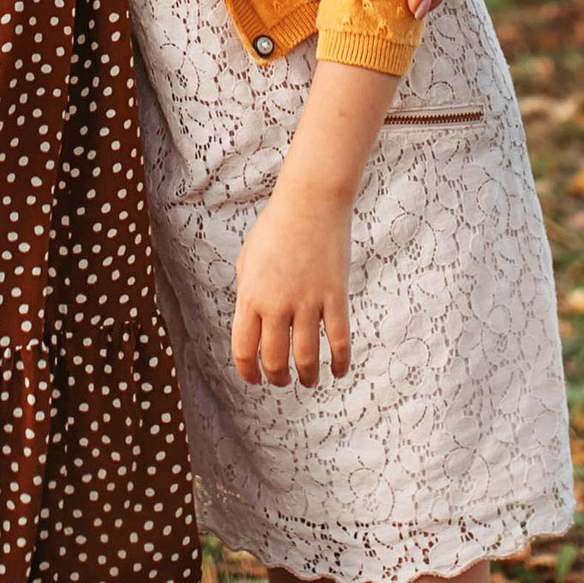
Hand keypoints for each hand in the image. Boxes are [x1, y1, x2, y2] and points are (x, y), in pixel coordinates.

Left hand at [231, 183, 353, 386]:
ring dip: (307, 376)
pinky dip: (339, 362)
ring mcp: (308, 301)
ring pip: (306, 357)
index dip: (248, 372)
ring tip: (308, 381)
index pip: (244, 349)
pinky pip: (339, 340)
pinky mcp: (335, 296)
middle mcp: (277, 303)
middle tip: (282, 381)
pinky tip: (338, 372)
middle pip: (275, 359)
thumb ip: (248, 294)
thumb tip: (254, 326)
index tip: (254, 380)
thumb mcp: (248, 259)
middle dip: (277, 378)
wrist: (310, 201)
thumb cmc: (276, 228)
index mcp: (250, 294)